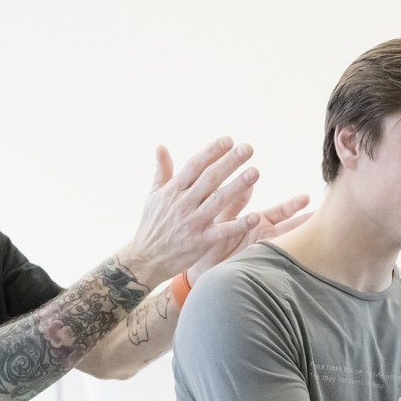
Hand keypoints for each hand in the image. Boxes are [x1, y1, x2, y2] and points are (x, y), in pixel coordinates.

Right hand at [123, 137, 262, 284]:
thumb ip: (162, 172)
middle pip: (209, 179)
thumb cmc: (152, 226)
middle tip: (248, 148)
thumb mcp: (153, 197)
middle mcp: (183, 204)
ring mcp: (192, 223)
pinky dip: (238, 225)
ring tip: (255, 172)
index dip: (212, 152)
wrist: (145, 260)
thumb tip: (160, 146)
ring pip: (218, 201)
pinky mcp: (200, 242)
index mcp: (173, 191)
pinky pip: (222, 232)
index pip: (194, 165)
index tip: (228, 140)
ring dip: (238, 186)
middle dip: (229, 162)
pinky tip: (255, 217)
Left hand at [188, 194, 311, 283]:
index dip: (295, 206)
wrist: (198, 267)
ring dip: (302, 241)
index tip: (308, 198)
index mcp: (258, 223)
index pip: (282, 212)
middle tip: (332, 219)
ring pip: (287, 245)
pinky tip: (296, 256)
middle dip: (310, 224)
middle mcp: (265, 237)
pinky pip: (273, 260)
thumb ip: (235, 202)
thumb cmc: (208, 241)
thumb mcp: (222, 218)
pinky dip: (285, 257)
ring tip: (322, 240)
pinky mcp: (256, 263)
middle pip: (292, 229)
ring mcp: (262, 252)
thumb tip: (248, 184)